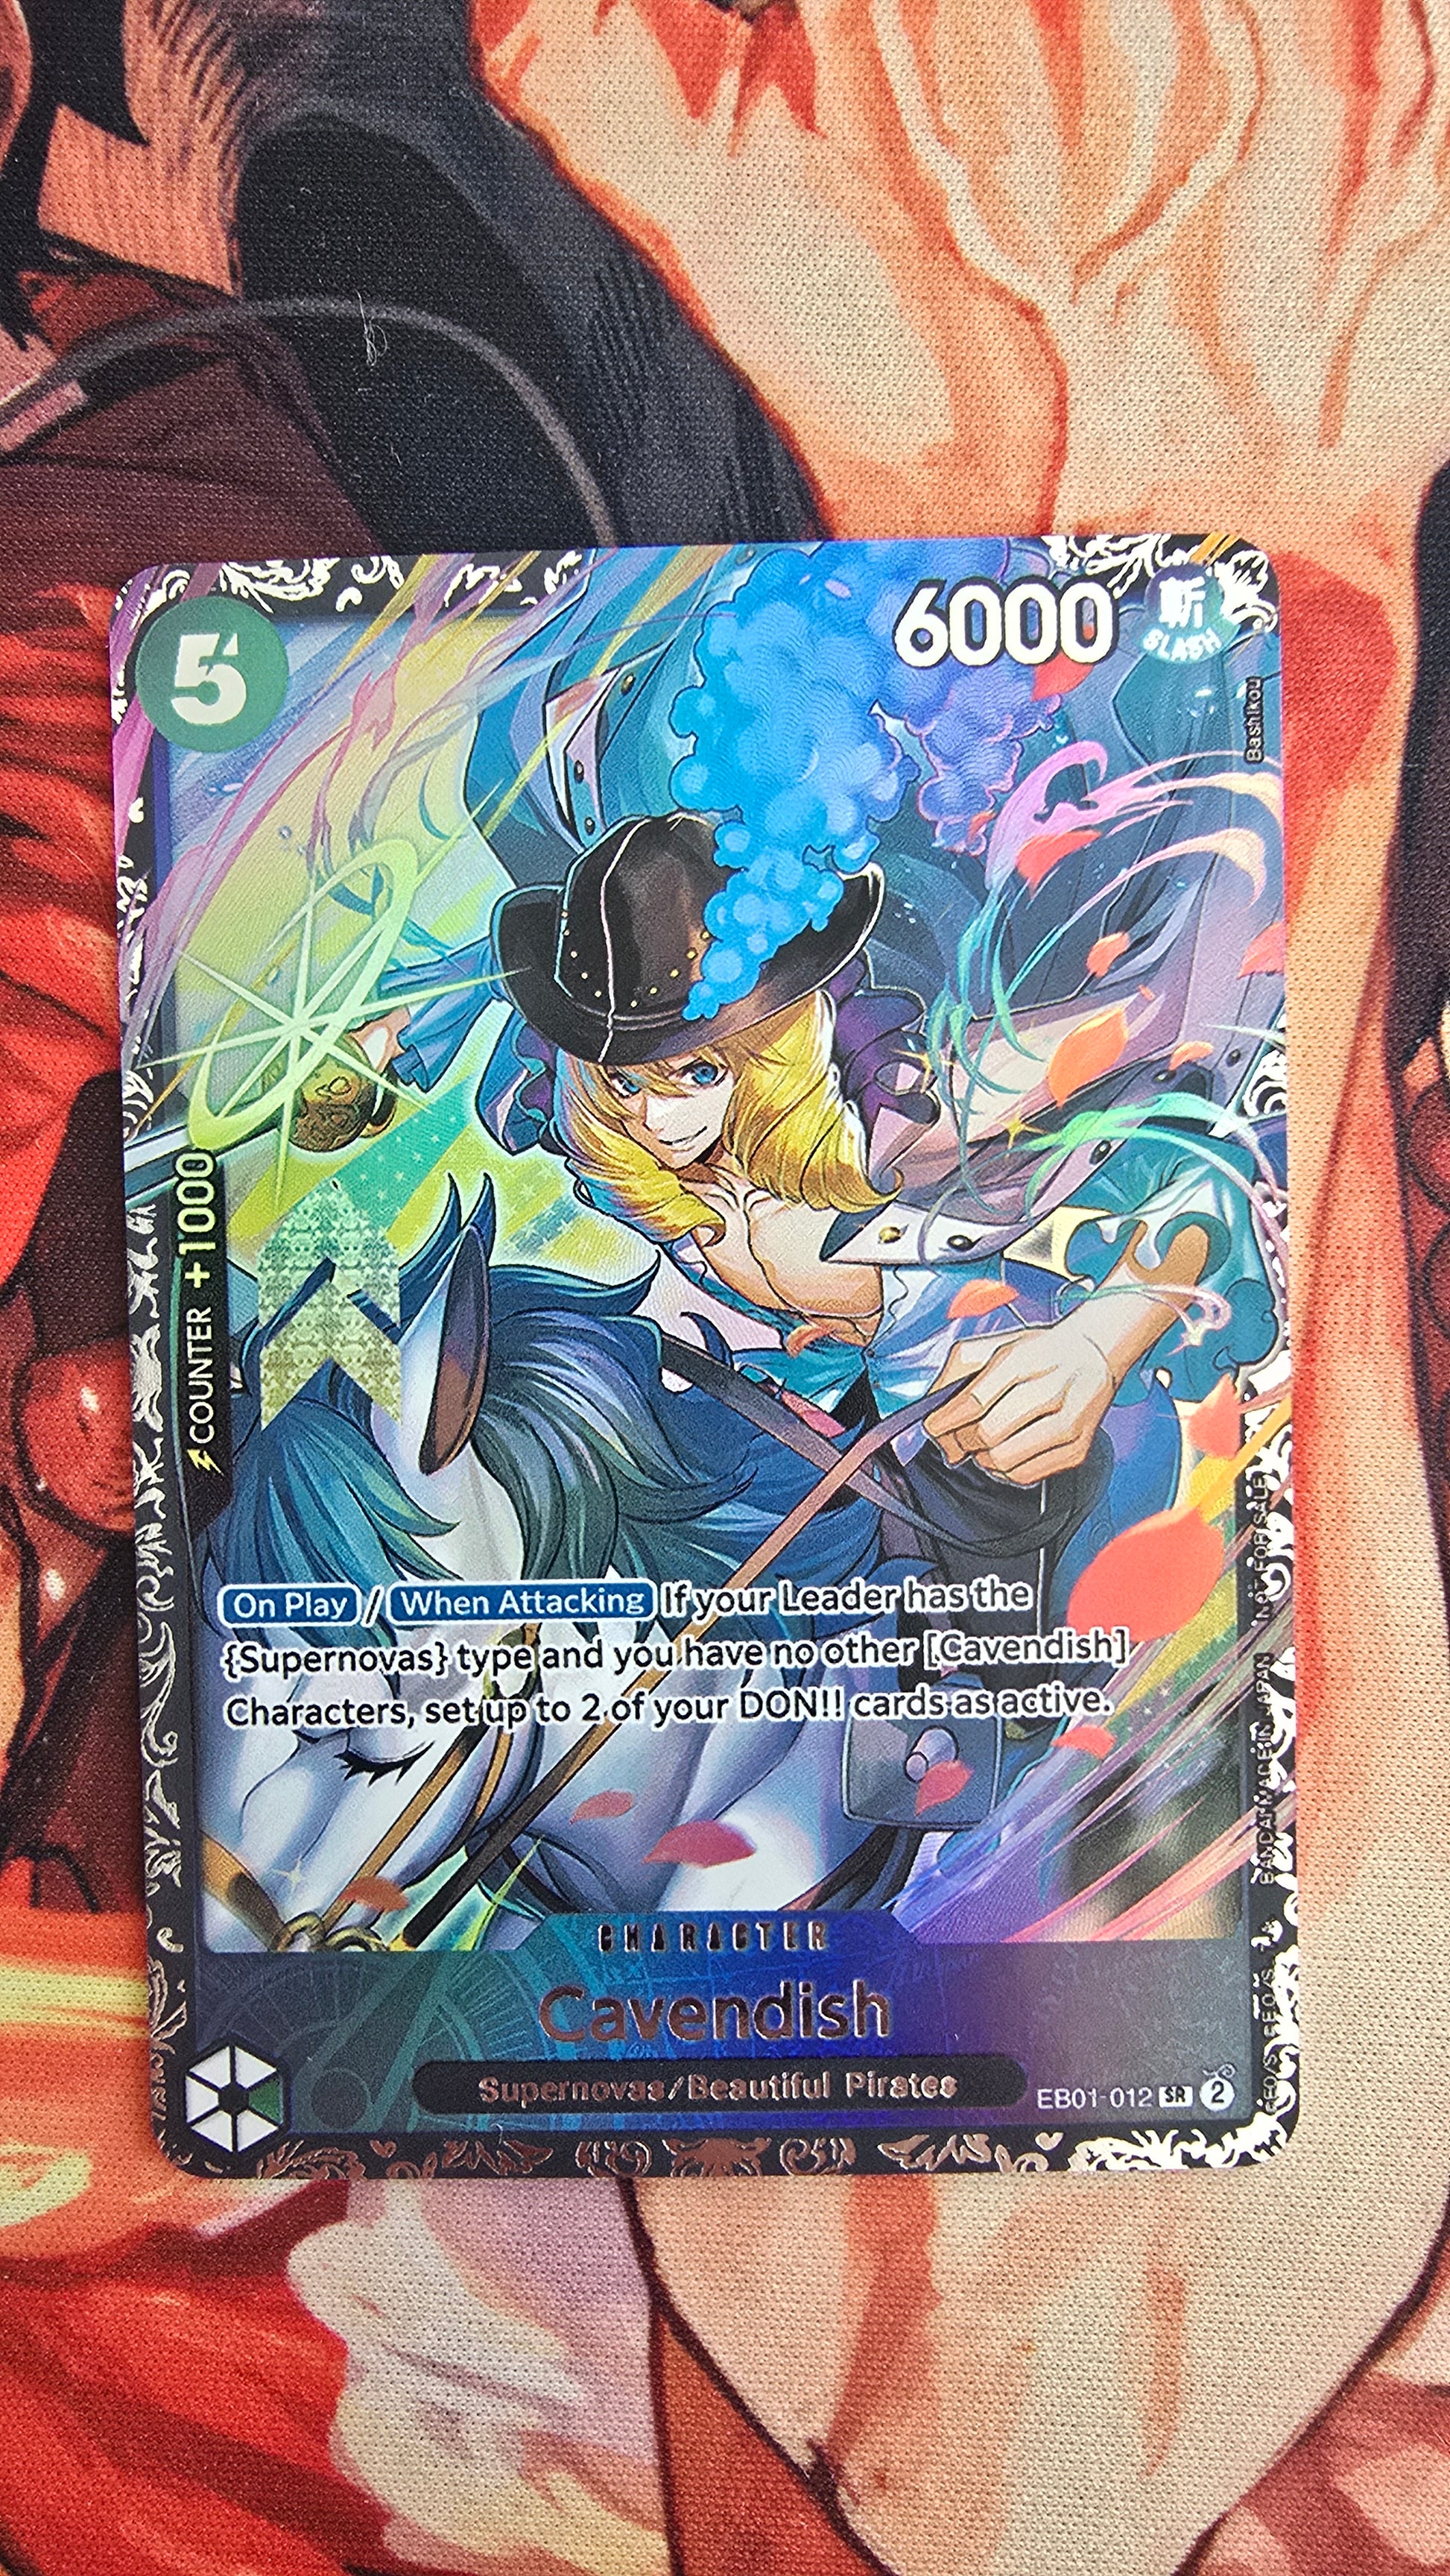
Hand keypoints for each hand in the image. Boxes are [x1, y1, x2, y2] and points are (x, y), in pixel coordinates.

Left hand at [923, 1314, 1118, 1483]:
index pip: (973, 1401)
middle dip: (961, 1440)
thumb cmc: (1038, 1353)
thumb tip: (935, 1411)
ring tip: (981, 1443)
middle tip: (957, 1436)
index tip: (934, 1425)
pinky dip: (1004, 1470)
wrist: (1093, 1355)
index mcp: (1025, 1358)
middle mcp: (1052, 1388)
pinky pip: (1025, 1475)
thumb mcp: (993, 1345)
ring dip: (981, 1457)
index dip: (944, 1421)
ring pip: (1004, 1459)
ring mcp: (1070, 1422)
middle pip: (987, 1433)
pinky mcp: (1078, 1449)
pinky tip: (1004, 1452)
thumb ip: (956, 1371)